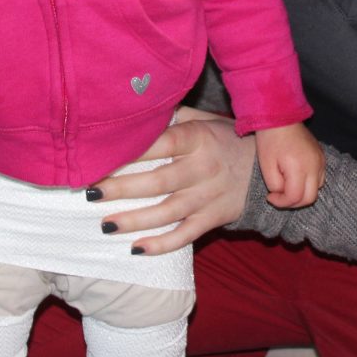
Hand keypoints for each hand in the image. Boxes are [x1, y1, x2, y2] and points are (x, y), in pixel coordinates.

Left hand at [91, 108, 255, 254]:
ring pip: (167, 212)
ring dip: (135, 220)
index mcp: (199, 138)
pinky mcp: (213, 219)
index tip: (102, 157)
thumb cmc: (225, 140)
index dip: (132, 151)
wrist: (265, 169)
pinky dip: (161, 245)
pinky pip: (185, 235)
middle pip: (158, 181)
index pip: (161, 143)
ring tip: (106, 225)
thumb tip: (139, 108)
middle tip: (91, 193)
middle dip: (122, 188)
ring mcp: (208, 196)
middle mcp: (203, 168)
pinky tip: (137, 249)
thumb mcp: (205, 120)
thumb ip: (175, 116)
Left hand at [255, 123, 325, 207]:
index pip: (295, 197)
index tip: (270, 196)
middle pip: (310, 198)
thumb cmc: (270, 140)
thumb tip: (283, 194)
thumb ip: (275, 185)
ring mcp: (321, 161)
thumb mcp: (266, 165)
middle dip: (293, 202)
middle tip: (279, 196)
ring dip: (302, 194)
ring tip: (287, 186)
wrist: (281, 117)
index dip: (281, 202)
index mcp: (299, 167)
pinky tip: (296, 178)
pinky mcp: (322, 157)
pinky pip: (320, 178)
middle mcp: (315, 166)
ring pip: (317, 189)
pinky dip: (309, 184)